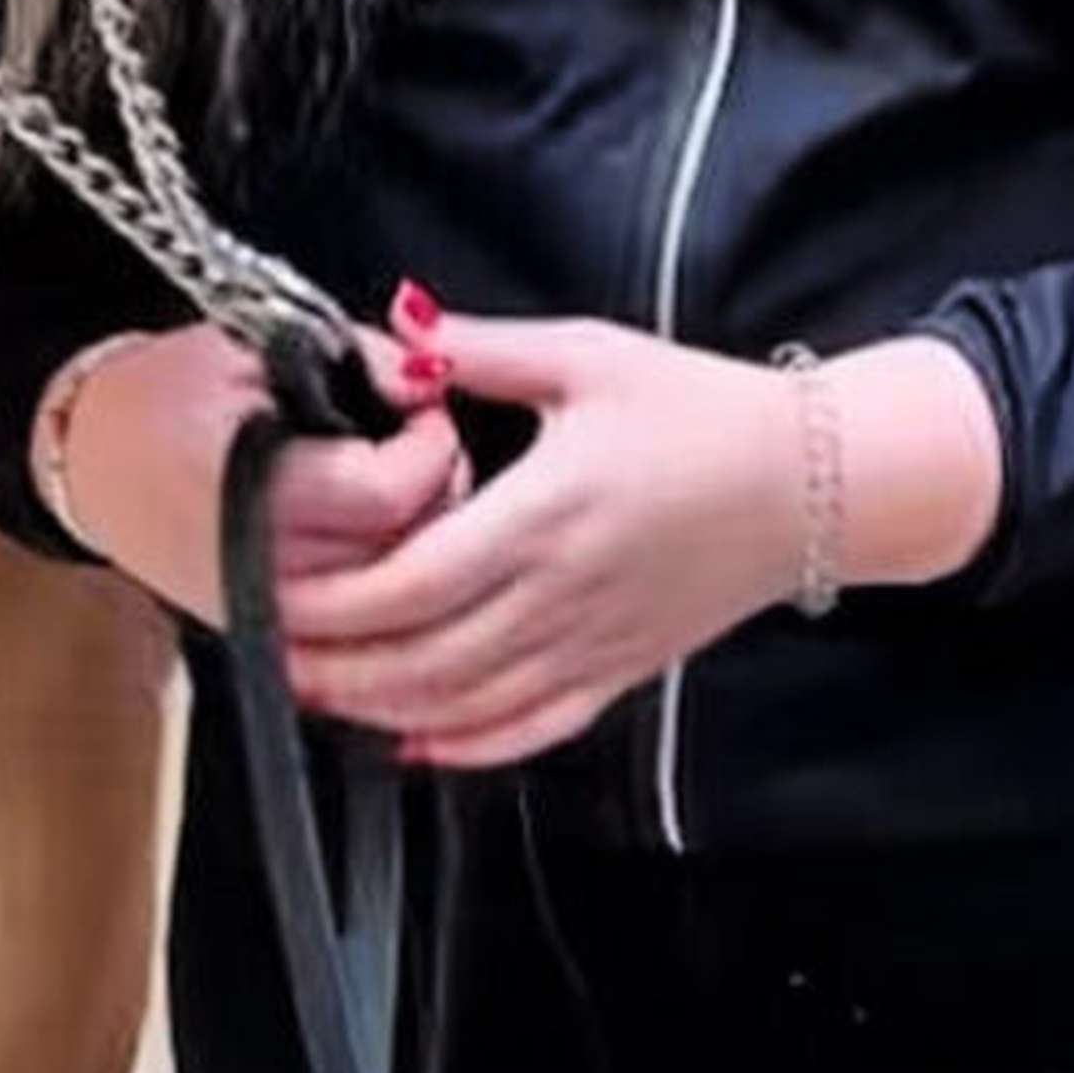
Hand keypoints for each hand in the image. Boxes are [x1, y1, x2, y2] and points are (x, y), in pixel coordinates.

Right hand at [38, 322, 468, 628]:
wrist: (87, 459)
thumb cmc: (165, 392)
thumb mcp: (252, 343)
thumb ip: (351, 357)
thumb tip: (429, 381)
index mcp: (250, 489)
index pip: (388, 495)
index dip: (430, 446)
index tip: (427, 407)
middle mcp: (260, 571)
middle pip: (403, 554)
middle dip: (437, 493)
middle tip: (423, 442)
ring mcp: (261, 618)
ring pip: (392, 601)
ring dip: (418, 542)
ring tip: (398, 485)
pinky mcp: (262, 639)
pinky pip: (360, 628)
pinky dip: (385, 584)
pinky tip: (379, 538)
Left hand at [280, 310, 1003, 768]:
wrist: (812, 482)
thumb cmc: (697, 407)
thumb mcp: (587, 355)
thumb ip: (481, 347)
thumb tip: (391, 327)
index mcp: (544, 513)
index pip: (411, 582)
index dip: (329, 602)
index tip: (265, 589)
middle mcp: (561, 595)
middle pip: (422, 659)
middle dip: (333, 665)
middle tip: (261, 651)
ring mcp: (593, 645)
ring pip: (466, 706)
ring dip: (381, 709)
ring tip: (314, 693)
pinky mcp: (621, 672)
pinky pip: (533, 727)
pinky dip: (468, 746)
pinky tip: (416, 743)